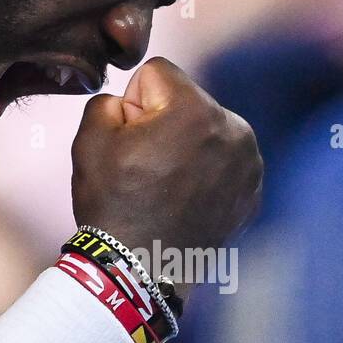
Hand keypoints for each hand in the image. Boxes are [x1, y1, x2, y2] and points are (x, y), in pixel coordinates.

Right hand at [70, 57, 262, 290]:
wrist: (141, 270)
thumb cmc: (113, 204)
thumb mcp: (88, 139)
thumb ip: (108, 99)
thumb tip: (131, 103)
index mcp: (195, 109)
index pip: (157, 72)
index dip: (133, 103)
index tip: (129, 140)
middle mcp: (234, 128)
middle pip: (185, 98)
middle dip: (163, 120)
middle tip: (144, 166)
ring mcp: (250, 161)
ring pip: (206, 127)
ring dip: (186, 143)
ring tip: (165, 184)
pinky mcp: (254, 187)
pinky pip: (223, 157)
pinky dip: (205, 170)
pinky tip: (185, 197)